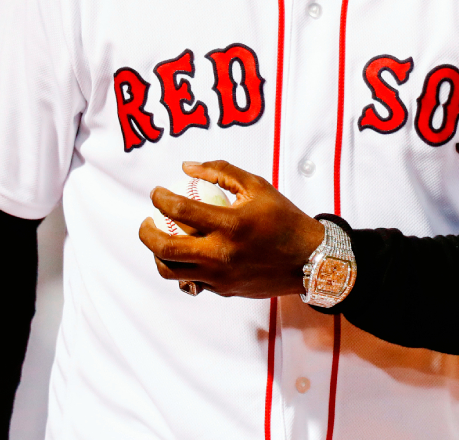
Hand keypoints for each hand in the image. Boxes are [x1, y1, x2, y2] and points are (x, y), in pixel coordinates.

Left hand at [138, 160, 324, 297]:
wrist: (310, 260)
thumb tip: (187, 167)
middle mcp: (222, 254)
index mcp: (231, 225)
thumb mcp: (257, 186)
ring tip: (162, 239)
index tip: (157, 192)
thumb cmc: (284, 218)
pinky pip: (192, 280)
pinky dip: (184, 266)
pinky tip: (189, 252)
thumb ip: (221, 171)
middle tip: (147, 220)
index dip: (160, 198)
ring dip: (158, 255)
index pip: (180, 210)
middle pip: (166, 250)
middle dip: (147, 233)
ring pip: (172, 272)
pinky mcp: (224, 291)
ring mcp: (221, 277)